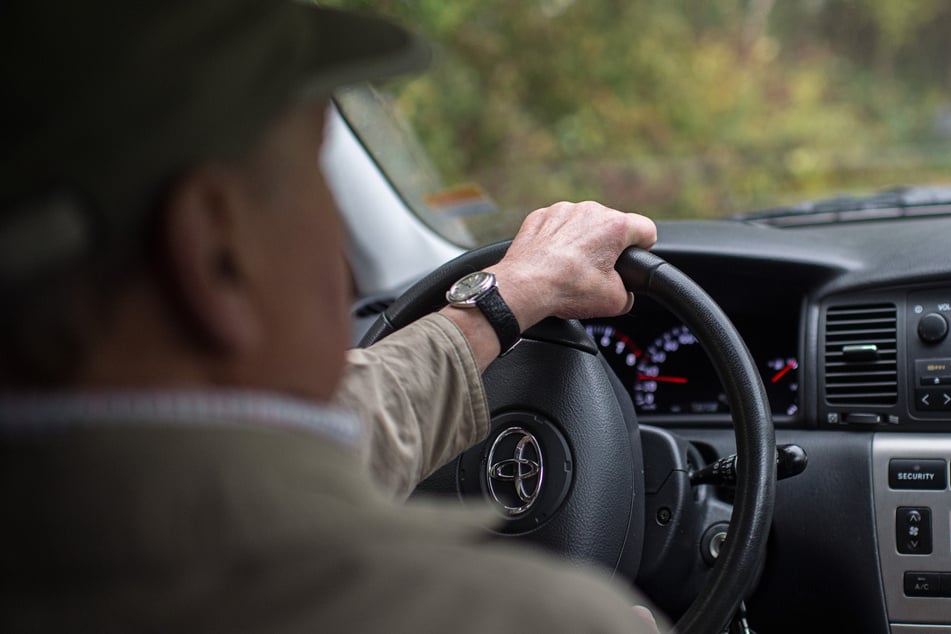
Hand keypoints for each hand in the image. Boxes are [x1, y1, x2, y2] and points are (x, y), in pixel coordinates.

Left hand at [488, 200, 656, 330]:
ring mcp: (562, 210)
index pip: (646, 230)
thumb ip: (628, 293)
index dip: (644, 248)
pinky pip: (558, 225)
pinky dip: (558, 240)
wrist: (524, 287)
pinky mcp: (540, 216)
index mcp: (614, 226)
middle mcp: (590, 210)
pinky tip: (553, 260)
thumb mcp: (614, 301)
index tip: (634, 260)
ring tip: (571, 268)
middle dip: (608, 247)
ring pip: (583, 224)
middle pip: (612, 226)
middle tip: (597, 272)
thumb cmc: (568, 289)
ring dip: (582, 241)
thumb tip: (625, 293)